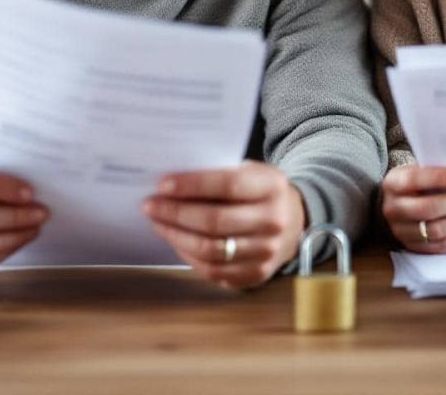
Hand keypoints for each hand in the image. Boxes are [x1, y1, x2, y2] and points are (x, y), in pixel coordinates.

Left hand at [143, 161, 305, 288]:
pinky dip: (188, 256)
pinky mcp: (256, 274)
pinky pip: (213, 270)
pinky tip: (176, 240)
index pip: (228, 185)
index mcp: (272, 187)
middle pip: (215, 221)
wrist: (295, 221)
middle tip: (150, 205)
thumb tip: (171, 185)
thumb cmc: (260, 191)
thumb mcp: (250, 172)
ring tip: (158, 223)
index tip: (162, 185)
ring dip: (176, 236)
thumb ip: (219, 174)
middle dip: (176, 213)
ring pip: (210, 250)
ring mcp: (267, 252)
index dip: (192, 186)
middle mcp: (273, 221)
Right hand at [381, 165, 445, 253]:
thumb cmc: (414, 184)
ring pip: (437, 230)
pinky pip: (442, 245)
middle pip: (429, 209)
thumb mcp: (416, 171)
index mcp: (393, 184)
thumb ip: (435, 171)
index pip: (415, 180)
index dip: (440, 178)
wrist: (396, 206)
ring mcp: (402, 232)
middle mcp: (394, 209)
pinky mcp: (414, 247)